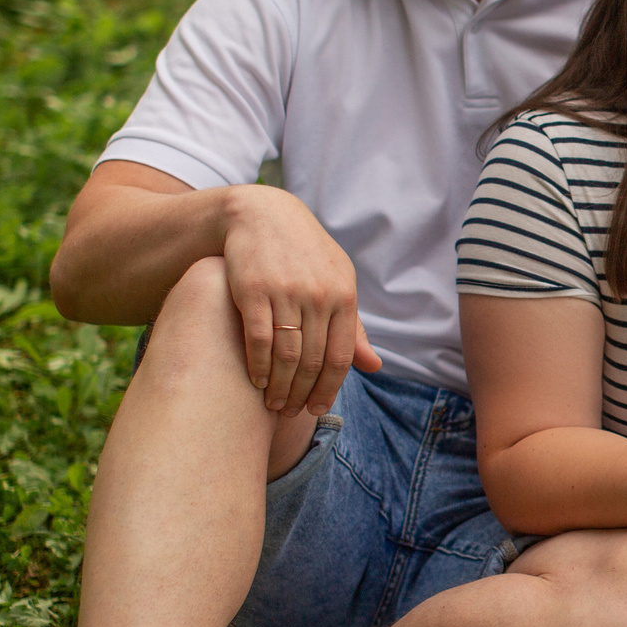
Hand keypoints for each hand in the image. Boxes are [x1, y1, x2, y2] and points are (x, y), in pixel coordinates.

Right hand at [221, 185, 377, 417]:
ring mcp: (285, 292)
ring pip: (287, 355)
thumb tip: (374, 366)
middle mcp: (318, 295)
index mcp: (344, 295)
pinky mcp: (252, 290)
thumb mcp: (337, 281)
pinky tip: (256, 381)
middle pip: (313, 361)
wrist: (262, 215)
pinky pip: (260, 339)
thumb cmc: (305, 255)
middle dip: (302, 394)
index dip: (329, 389)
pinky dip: (259, 366)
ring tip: (274, 404)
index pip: (341, 357)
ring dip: (280, 387)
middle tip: (291, 412)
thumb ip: (352, 326)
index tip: (316, 409)